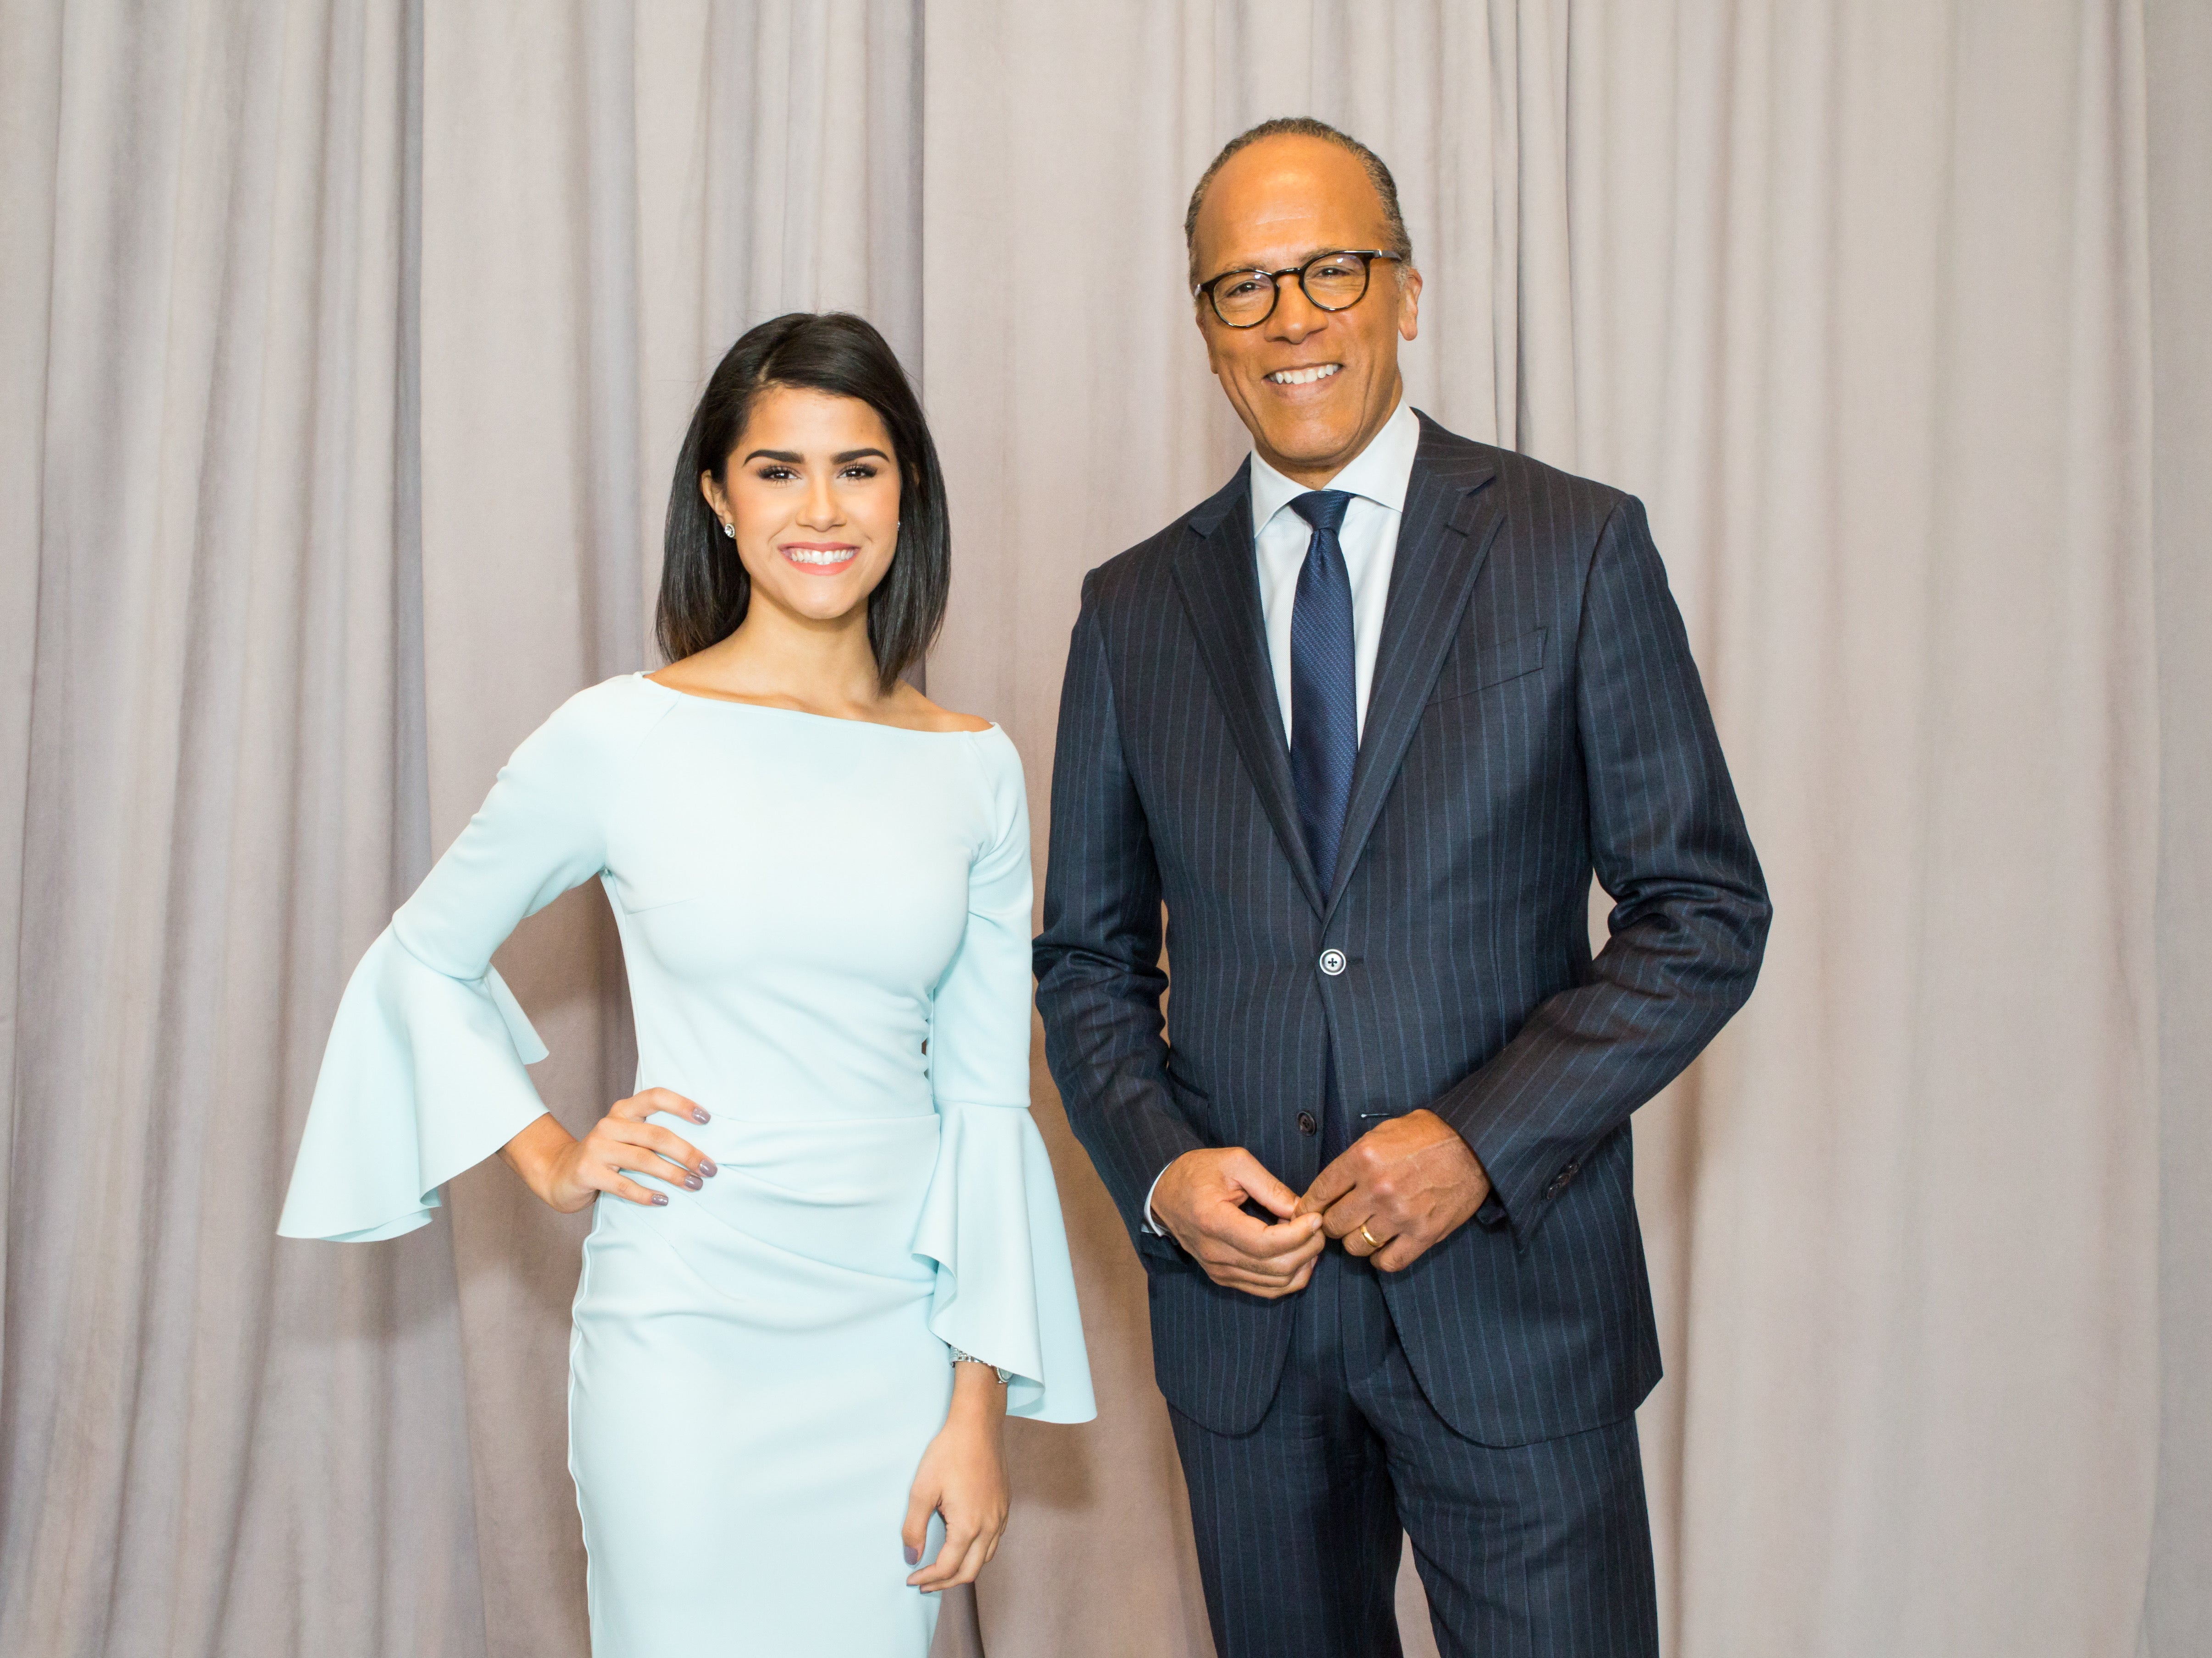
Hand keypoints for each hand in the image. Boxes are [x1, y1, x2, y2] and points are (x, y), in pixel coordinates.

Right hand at [497, 1087, 716, 1213]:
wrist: (559, 1175)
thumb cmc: (606, 1156)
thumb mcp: (626, 1137)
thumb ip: (652, 1134)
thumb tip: (701, 1149)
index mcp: (623, 1110)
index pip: (655, 1097)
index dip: (682, 1104)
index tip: (707, 1118)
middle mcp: (609, 1125)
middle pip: (656, 1135)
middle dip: (687, 1153)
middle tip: (710, 1169)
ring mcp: (596, 1148)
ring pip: (644, 1160)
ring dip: (674, 1174)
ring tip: (695, 1185)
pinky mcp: (587, 1172)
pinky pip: (623, 1184)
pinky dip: (646, 1194)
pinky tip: (664, 1200)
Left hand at [904, 1361, 1009, 1591]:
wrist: (978, 1424)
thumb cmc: (949, 1452)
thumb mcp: (922, 1489)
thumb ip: (914, 1528)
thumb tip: (912, 1557)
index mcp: (969, 1526)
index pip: (947, 1568)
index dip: (927, 1578)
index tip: (910, 1578)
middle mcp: (990, 1526)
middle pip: (970, 1571)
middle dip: (945, 1583)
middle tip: (924, 1583)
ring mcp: (1001, 1515)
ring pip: (986, 1558)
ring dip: (964, 1569)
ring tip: (942, 1569)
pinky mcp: (1004, 1505)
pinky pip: (994, 1541)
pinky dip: (978, 1552)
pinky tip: (964, 1544)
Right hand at [1151, 1147, 1324, 1298]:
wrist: (1165, 1194)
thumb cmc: (1198, 1172)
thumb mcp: (1234, 1163)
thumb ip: (1269, 1186)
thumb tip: (1300, 1209)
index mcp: (1213, 1222)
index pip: (1265, 1244)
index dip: (1298, 1235)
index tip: (1316, 1217)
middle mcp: (1215, 1254)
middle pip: (1275, 1267)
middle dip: (1308, 1248)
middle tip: (1319, 1226)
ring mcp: (1219, 1270)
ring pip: (1275, 1284)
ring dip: (1302, 1264)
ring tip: (1308, 1238)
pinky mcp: (1224, 1277)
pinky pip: (1266, 1290)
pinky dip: (1289, 1277)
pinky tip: (1297, 1254)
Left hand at [1295, 1109, 1488, 1271]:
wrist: (1474, 1144)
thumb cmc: (1427, 1135)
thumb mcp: (1381, 1133)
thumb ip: (1353, 1159)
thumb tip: (1329, 1187)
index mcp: (1362, 1159)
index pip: (1318, 1192)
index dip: (1309, 1206)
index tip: (1308, 1211)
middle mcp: (1377, 1189)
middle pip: (1333, 1224)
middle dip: (1332, 1224)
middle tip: (1340, 1220)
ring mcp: (1401, 1215)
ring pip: (1356, 1246)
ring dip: (1356, 1241)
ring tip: (1365, 1231)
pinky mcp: (1424, 1234)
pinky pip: (1388, 1262)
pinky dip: (1381, 1259)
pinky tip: (1384, 1247)